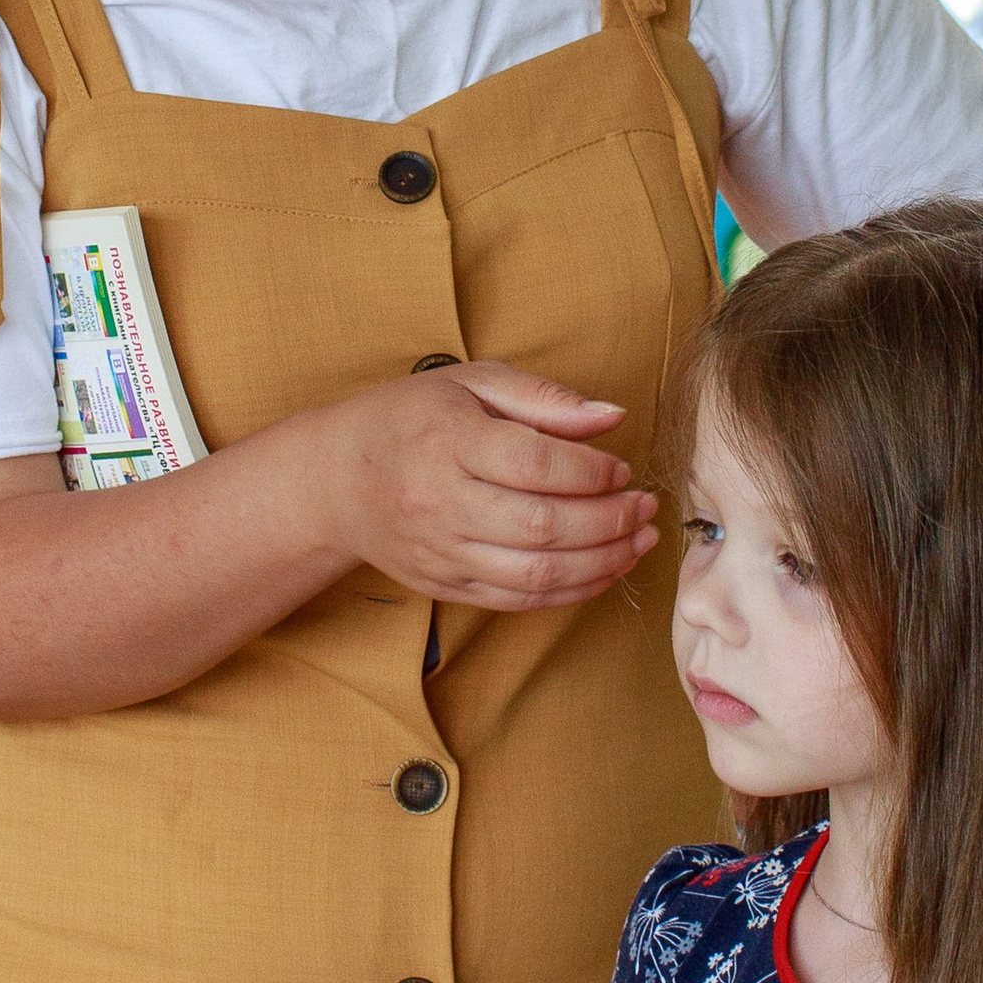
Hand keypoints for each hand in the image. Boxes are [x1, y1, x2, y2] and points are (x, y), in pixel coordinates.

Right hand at [316, 365, 659, 611]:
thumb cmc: (410, 419)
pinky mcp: (446, 586)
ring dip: (603, 562)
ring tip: (639, 541)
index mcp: (447, 441)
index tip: (621, 468)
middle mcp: (441, 503)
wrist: (337, 480)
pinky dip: (572, 591)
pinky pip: (520, 600)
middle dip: (610, 521)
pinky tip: (605, 568)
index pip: (534, 465)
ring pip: (537, 573)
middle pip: (542, 526)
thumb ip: (543, 398)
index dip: (591, 472)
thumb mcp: (470, 383)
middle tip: (645, 507)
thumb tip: (612, 417)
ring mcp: (442, 552)